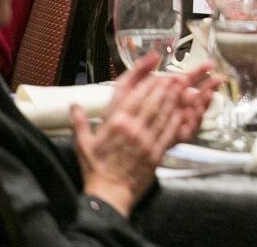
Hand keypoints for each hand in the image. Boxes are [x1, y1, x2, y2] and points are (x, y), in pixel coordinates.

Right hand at [72, 54, 210, 215]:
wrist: (108, 195)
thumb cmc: (95, 169)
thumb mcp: (82, 144)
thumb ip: (79, 122)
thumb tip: (74, 105)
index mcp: (113, 122)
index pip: (130, 91)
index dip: (142, 74)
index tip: (152, 61)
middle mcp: (131, 127)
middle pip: (150, 98)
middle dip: (162, 84)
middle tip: (171, 72)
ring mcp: (145, 139)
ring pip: (162, 111)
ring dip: (172, 96)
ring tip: (180, 84)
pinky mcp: (156, 151)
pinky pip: (169, 130)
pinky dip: (176, 117)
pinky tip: (182, 108)